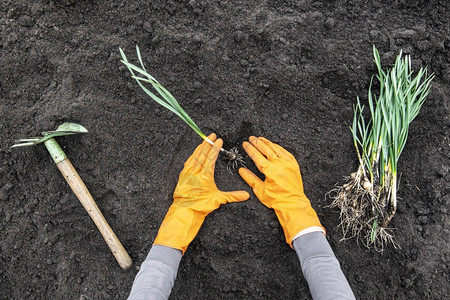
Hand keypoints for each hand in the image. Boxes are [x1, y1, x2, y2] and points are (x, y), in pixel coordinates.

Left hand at [154, 133, 249, 252]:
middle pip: (202, 154)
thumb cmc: (201, 206)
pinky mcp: (182, 176)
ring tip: (204, 140)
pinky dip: (192, 155)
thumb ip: (233, 196)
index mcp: (204, 176)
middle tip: (212, 135)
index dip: (215, 148)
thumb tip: (246, 195)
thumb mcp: (218, 200)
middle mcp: (195, 172)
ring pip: (194, 156)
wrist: (185, 211)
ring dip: (200, 148)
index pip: (210, 158)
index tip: (219, 140)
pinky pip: (188, 162)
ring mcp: (187, 173)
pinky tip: (194, 153)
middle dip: (208, 143)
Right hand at [239, 136, 323, 245]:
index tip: (245, 144)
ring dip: (267, 143)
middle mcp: (280, 165)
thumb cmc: (277, 200)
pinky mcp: (294, 164)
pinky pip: (285, 152)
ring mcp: (288, 164)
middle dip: (257, 142)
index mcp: (271, 171)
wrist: (292, 204)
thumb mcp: (260, 190)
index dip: (250, 149)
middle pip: (266, 149)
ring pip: (276, 149)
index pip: (257, 156)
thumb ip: (250, 178)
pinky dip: (278, 147)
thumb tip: (241, 170)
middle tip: (251, 138)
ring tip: (260, 139)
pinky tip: (274, 145)